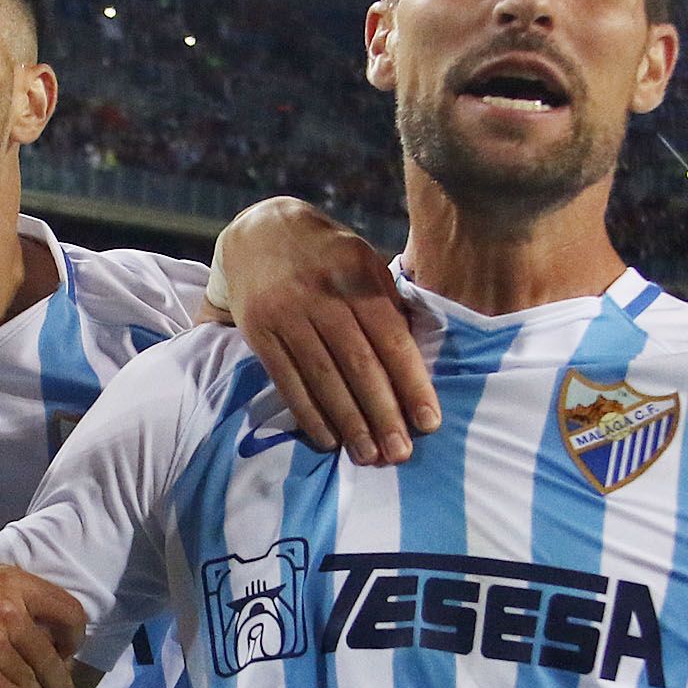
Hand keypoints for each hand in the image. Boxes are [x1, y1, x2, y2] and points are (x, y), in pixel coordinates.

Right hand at [207, 198, 435, 464]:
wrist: (258, 231)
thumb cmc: (327, 255)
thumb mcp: (363, 261)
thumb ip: (388, 304)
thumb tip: (418, 362)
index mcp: (357, 273)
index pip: (391, 337)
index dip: (412, 383)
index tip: (429, 422)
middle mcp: (321, 294)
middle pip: (358, 364)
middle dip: (383, 413)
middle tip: (400, 453)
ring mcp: (286, 313)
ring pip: (324, 377)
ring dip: (349, 422)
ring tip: (368, 456)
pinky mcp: (259, 331)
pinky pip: (288, 381)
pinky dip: (309, 414)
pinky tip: (329, 439)